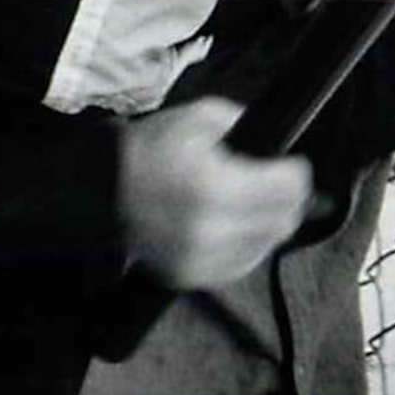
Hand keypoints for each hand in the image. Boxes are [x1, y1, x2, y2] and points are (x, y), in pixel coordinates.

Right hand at [118, 97, 316, 290]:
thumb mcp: (194, 117)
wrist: (96, 192)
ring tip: (255, 203)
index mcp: (216, 188)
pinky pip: (242, 264)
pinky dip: (247, 244)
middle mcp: (215, 231)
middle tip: (278, 182)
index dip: (297, 172)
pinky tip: (235, 226)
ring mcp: (204, 260)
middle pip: (284, 221)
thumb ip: (239, 121)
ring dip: (269, 223)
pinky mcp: (193, 276)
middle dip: (288, 199)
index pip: (288, 189)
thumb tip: (270, 138)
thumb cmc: (146, 149)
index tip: (292, 163)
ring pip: (267, 245)